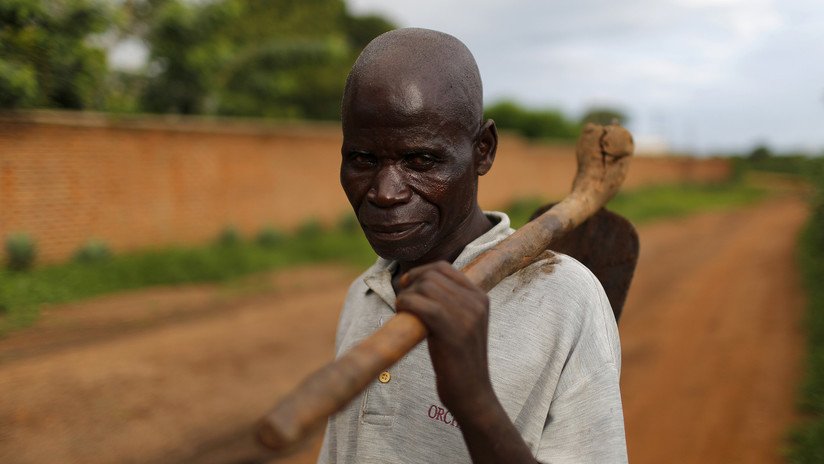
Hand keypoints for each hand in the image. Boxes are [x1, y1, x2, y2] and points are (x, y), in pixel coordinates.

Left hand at [395, 261, 494, 415]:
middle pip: (432, 275)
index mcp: (480, 297)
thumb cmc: (459, 360)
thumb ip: (451, 302)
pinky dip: (405, 304)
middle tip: (403, 302)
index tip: (408, 286)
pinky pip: (420, 303)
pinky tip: (401, 314)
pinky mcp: (452, 329)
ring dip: (406, 295)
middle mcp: (476, 302)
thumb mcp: (463, 324)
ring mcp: (466, 315)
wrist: (472, 392)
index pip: (444, 267)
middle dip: (411, 284)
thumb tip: (421, 281)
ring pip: (425, 286)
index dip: (420, 272)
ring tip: (403, 311)